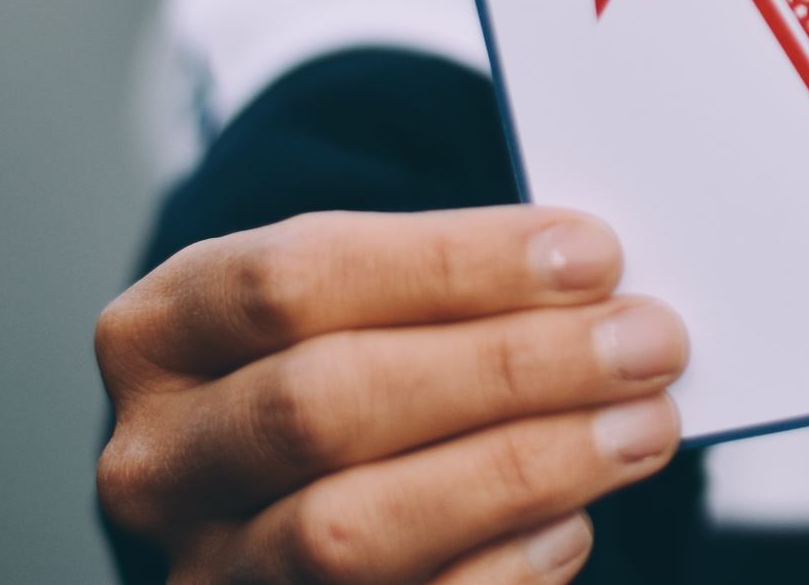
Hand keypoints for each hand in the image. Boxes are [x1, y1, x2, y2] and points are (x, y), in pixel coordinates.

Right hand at [96, 207, 687, 583]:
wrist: (304, 486)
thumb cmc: (361, 360)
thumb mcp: (364, 299)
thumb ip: (450, 286)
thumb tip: (596, 287)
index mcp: (160, 332)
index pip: (293, 280)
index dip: (454, 265)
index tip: (592, 256)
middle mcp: (160, 460)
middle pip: (324, 403)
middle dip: (507, 367)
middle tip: (648, 341)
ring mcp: (205, 570)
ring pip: (350, 529)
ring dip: (523, 469)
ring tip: (644, 425)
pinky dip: (500, 571)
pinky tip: (575, 523)